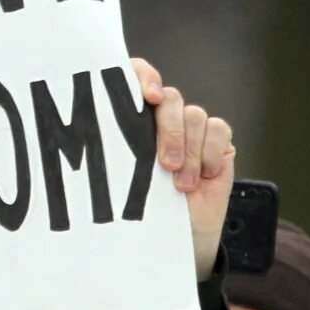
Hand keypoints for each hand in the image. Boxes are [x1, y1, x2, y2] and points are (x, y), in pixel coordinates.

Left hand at [133, 57, 234, 281]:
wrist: (179, 233)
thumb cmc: (145, 208)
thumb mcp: (123, 182)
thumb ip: (116, 155)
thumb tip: (92, 140)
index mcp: (133, 117)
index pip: (136, 76)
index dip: (143, 76)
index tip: (149, 97)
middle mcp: (163, 117)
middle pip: (169, 98)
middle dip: (170, 131)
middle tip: (165, 164)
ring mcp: (190, 127)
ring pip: (194, 115)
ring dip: (190, 153)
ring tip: (182, 185)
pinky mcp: (215, 140)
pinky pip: (217, 129)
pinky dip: (210, 152)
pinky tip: (203, 175)